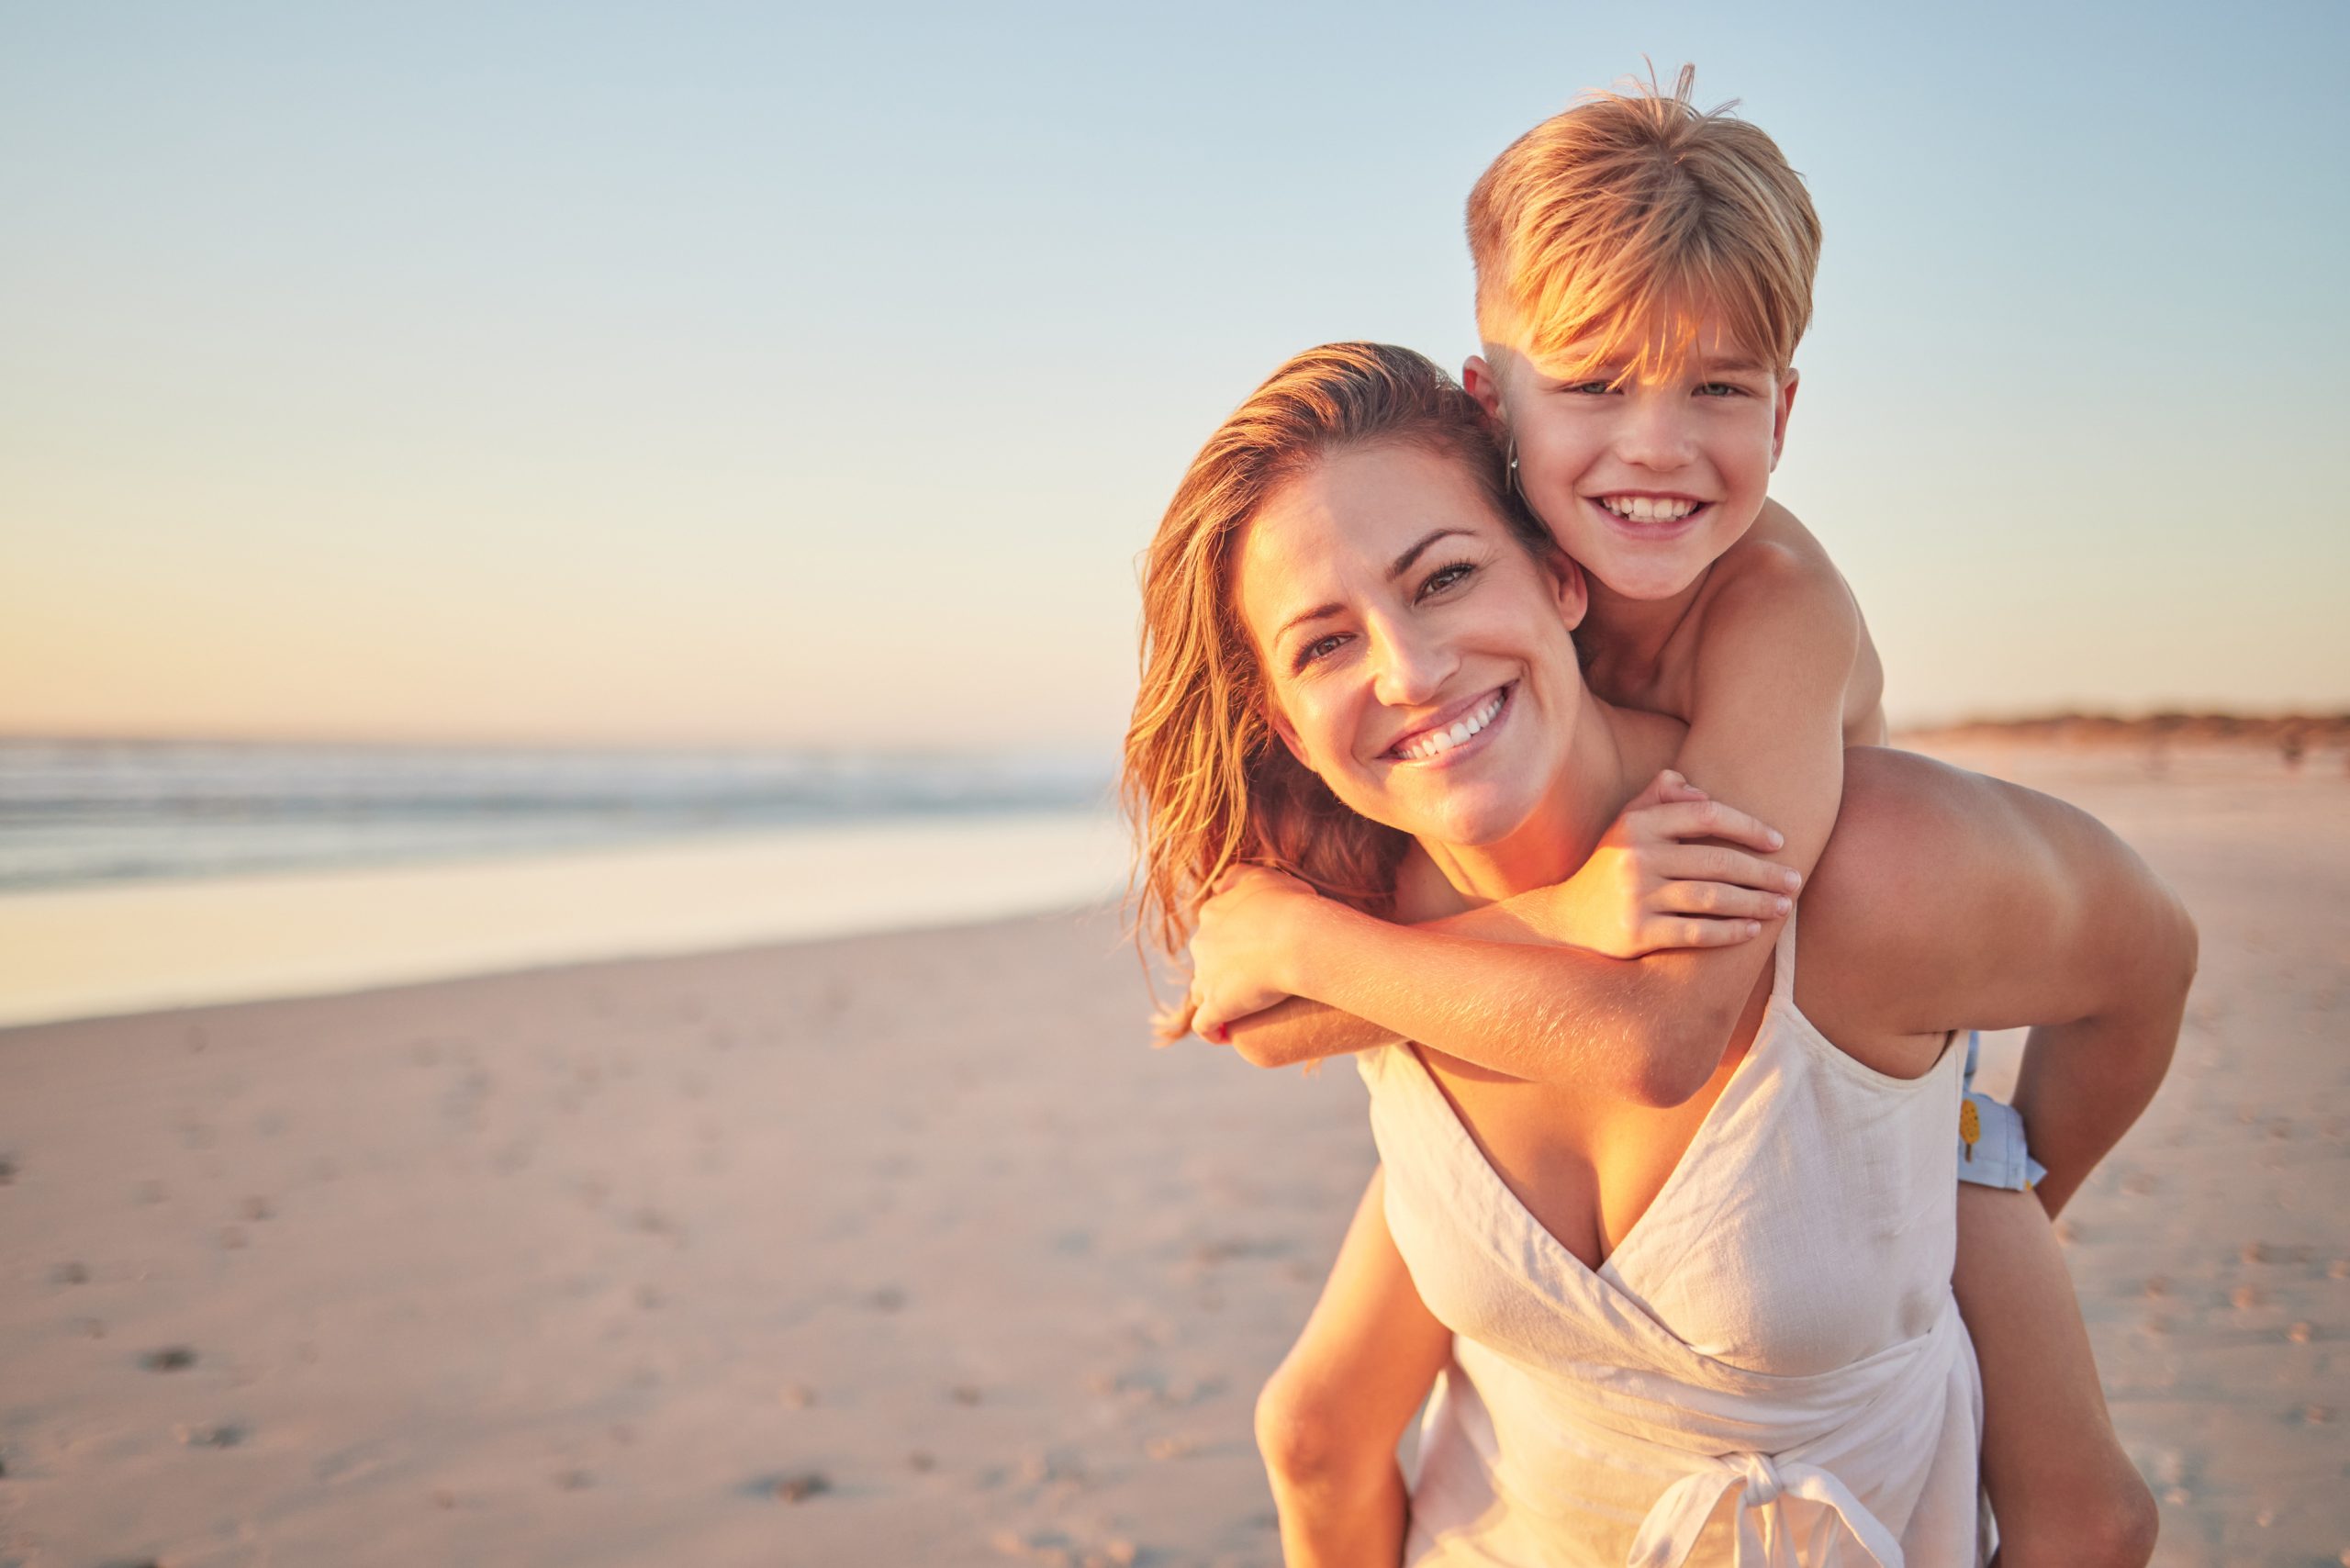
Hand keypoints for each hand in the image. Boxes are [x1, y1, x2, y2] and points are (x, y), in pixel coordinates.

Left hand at [1173, 863, 1324, 1046]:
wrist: (1298, 937)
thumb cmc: (1291, 905)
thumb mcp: (1264, 877)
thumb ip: (1239, 876)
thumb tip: (1219, 884)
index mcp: (1212, 913)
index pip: (1212, 930)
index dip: (1228, 942)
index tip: (1249, 950)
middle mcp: (1202, 942)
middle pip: (1205, 960)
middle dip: (1220, 969)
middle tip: (1251, 978)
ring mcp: (1207, 976)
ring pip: (1201, 990)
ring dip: (1214, 997)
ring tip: (1237, 1007)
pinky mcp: (1218, 1005)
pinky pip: (1205, 1024)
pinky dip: (1212, 1031)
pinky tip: (1223, 1036)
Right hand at [1549, 770, 1798, 956]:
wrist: (1564, 918)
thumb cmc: (1608, 868)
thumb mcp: (1624, 827)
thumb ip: (1656, 800)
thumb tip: (1693, 785)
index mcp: (1638, 824)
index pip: (1706, 815)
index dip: (1748, 827)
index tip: (1778, 842)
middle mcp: (1636, 857)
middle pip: (1716, 860)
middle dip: (1763, 872)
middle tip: (1794, 880)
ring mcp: (1635, 896)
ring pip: (1711, 897)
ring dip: (1755, 902)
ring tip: (1782, 907)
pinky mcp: (1636, 933)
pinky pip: (1695, 931)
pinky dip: (1729, 931)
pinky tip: (1752, 930)